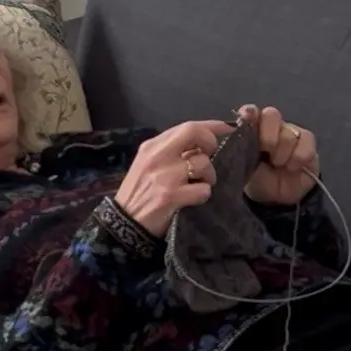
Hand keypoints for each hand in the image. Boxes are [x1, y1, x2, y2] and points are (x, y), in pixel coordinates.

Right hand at [115, 120, 233, 236]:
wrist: (124, 224)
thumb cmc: (138, 193)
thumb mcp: (146, 165)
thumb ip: (168, 152)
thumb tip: (200, 145)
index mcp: (151, 147)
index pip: (187, 127)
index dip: (211, 126)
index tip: (227, 129)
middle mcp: (157, 157)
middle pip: (195, 134)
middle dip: (211, 143)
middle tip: (210, 159)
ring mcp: (164, 176)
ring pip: (203, 164)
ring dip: (208, 177)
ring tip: (197, 185)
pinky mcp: (171, 196)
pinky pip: (203, 190)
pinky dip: (202, 195)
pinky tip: (192, 199)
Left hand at [237, 105, 318, 205]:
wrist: (278, 197)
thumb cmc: (258, 179)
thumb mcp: (243, 168)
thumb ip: (238, 151)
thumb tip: (232, 136)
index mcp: (252, 131)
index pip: (250, 112)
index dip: (249, 114)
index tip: (247, 121)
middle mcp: (271, 127)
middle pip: (271, 114)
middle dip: (268, 135)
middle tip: (266, 152)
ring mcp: (290, 132)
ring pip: (289, 132)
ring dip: (282, 153)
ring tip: (278, 165)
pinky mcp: (307, 142)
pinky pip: (305, 142)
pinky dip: (298, 157)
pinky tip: (292, 167)